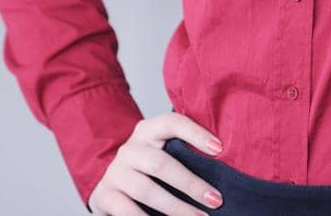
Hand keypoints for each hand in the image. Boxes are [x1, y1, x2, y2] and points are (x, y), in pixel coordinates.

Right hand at [87, 111, 225, 213]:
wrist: (110, 186)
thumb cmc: (148, 169)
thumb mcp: (163, 152)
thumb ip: (185, 152)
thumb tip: (225, 167)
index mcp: (148, 131)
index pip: (172, 123)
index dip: (195, 133)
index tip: (219, 148)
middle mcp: (130, 149)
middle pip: (161, 164)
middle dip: (191, 184)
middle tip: (216, 200)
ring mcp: (115, 172)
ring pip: (147, 190)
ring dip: (176, 208)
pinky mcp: (105, 196)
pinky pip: (127, 211)